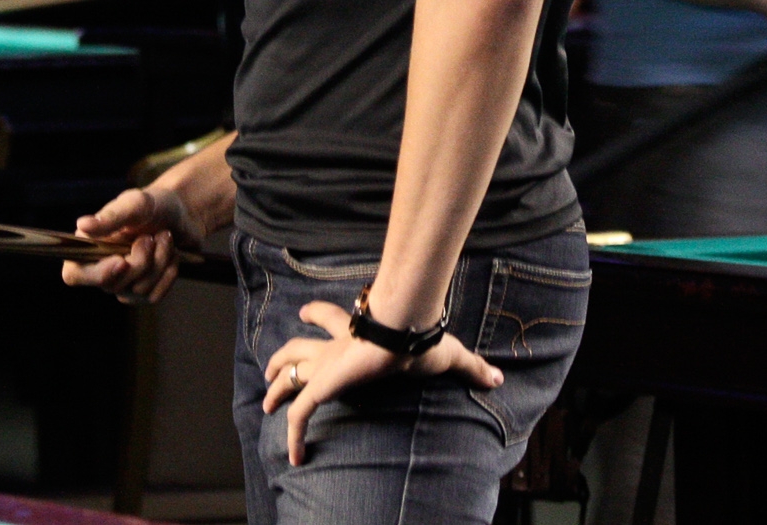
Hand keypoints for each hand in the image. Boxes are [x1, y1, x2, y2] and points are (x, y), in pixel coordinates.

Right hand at [59, 185, 201, 303]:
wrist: (181, 215)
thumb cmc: (153, 206)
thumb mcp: (136, 204)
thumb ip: (111, 216)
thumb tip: (82, 225)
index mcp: (89, 246)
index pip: (74, 275)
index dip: (96, 274)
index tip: (122, 261)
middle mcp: (101, 269)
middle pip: (113, 285)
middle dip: (141, 260)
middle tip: (151, 236)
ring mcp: (122, 284)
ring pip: (139, 291)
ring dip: (159, 262)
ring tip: (164, 237)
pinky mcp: (142, 292)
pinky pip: (155, 296)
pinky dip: (168, 273)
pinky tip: (171, 254)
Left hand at [261, 301, 500, 465]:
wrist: (403, 334)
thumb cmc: (421, 340)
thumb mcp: (449, 354)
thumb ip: (470, 367)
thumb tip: (499, 378)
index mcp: (357, 334)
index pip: (331, 318)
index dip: (317, 314)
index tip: (304, 312)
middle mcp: (335, 347)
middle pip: (300, 346)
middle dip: (285, 355)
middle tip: (271, 366)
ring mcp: (326, 365)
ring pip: (289, 373)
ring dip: (276, 389)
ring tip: (266, 405)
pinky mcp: (323, 385)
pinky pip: (300, 414)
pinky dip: (294, 436)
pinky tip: (294, 455)